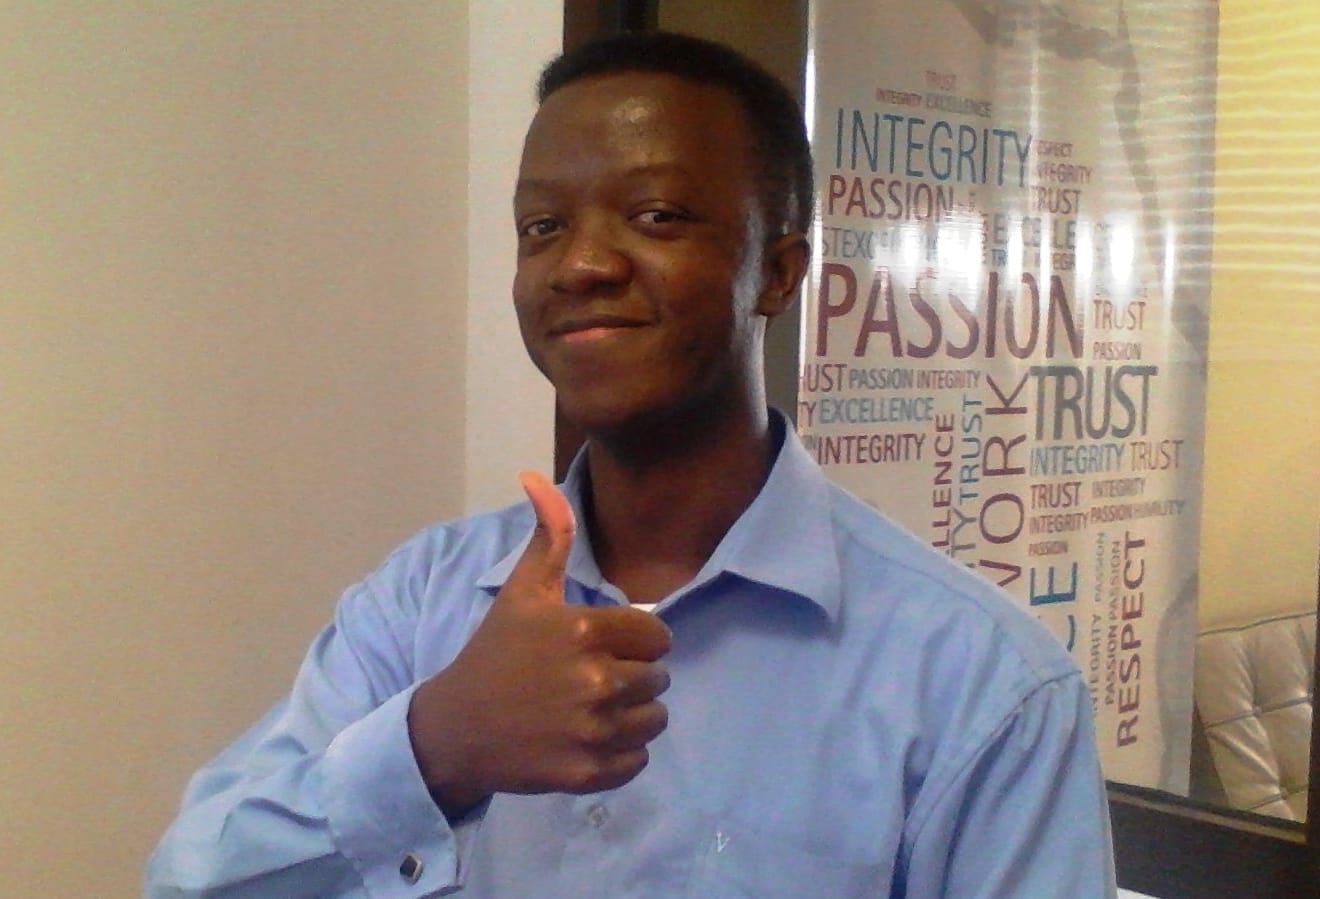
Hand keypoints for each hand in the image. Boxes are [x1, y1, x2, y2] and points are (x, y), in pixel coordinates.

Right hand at [407, 471, 672, 817]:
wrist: (455, 728)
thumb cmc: (495, 654)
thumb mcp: (522, 591)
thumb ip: (548, 536)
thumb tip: (538, 476)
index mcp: (584, 631)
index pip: (658, 637)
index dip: (636, 641)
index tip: (605, 646)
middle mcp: (594, 681)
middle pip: (659, 679)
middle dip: (633, 677)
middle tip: (592, 679)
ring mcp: (592, 731)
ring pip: (654, 720)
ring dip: (632, 716)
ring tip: (593, 709)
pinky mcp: (588, 772)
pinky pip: (639, 761)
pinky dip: (621, 754)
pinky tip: (588, 738)